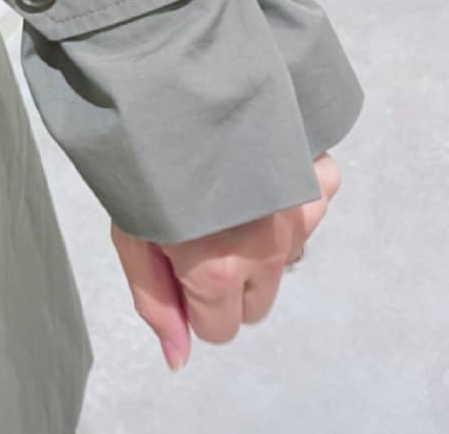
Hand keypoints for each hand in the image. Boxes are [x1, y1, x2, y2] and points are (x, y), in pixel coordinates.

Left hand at [111, 153, 341, 370]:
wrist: (173, 89)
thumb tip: (179, 360)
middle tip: (198, 231)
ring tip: (224, 196)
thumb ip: (156, 301)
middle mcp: (268, 252)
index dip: (190, 300)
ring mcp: (300, 216)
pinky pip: (318, 199)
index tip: (174, 262)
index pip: (220, 330)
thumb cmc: (143, 165)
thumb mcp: (130, 235)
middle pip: (256, 303)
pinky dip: (297, 191)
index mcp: (218, 272)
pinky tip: (261, 169)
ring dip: (261, 240)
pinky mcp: (319, 179)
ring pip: (286, 259)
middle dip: (227, 281)